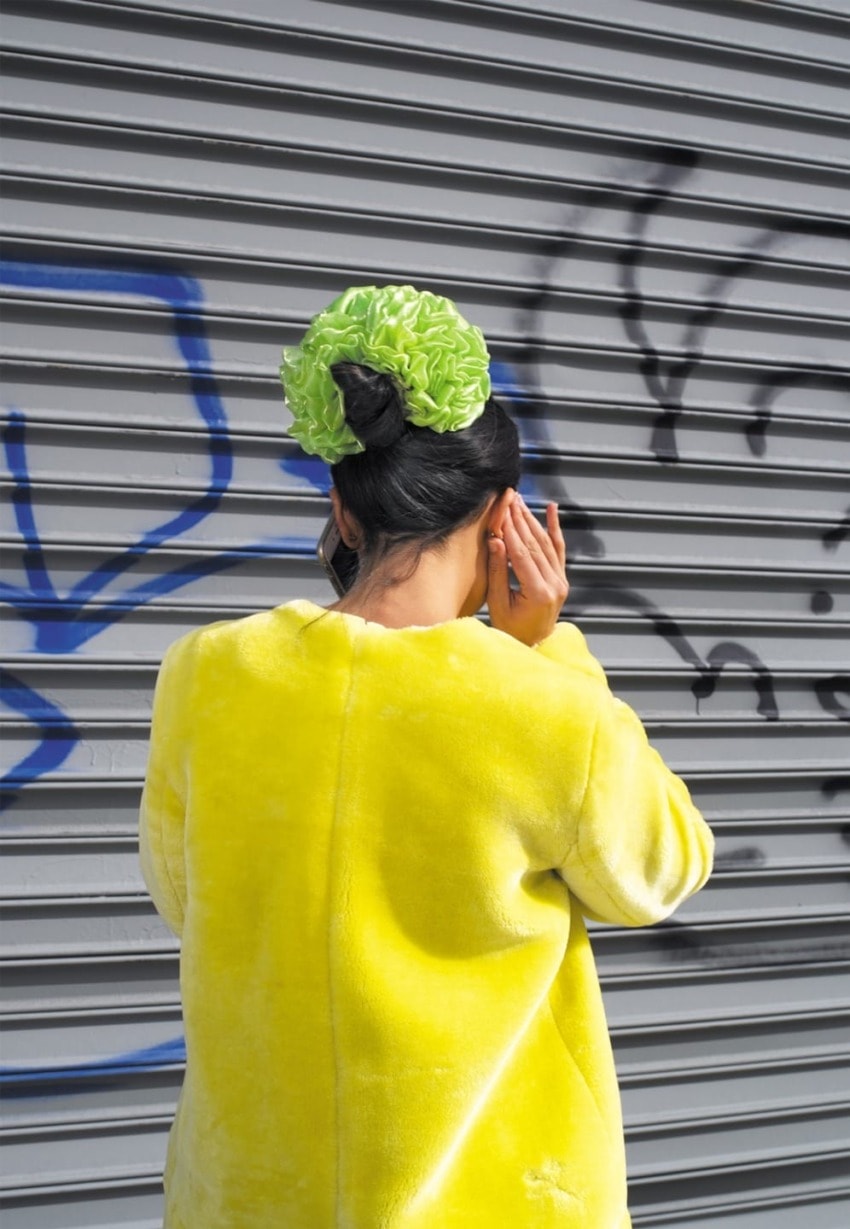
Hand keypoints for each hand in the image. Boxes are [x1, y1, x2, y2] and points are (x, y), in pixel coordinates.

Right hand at [486, 494, 568, 645]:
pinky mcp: (562, 578)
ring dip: (533, 521)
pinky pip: (558, 549)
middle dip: (521, 520)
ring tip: (520, 502)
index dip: (510, 531)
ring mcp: (561, 581)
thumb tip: (496, 540)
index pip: (522, 554)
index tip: (501, 511)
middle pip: (535, 545)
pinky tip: (552, 509)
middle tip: (510, 499)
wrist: (532, 644)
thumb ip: (498, 571)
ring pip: (547, 544)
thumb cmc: (510, 628)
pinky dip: (555, 528)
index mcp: (538, 593)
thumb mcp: (497, 602)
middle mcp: (555, 585)